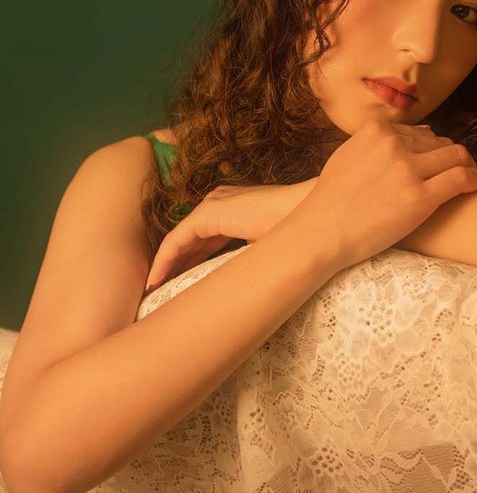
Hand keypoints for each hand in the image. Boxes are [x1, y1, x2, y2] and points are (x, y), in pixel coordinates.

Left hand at [143, 180, 314, 293]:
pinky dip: (164, 260)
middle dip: (175, 264)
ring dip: (165, 264)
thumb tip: (236, 281)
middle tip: (161, 290)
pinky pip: (177, 240)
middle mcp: (218, 202)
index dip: (190, 261)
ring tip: (153, 289)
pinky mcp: (208, 213)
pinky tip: (156, 280)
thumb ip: (245, 254)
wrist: (306, 216)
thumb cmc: (294, 232)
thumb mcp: (263, 245)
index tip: (179, 284)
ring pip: (179, 240)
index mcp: (233, 208)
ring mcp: (212, 205)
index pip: (203, 237)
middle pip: (189, 238)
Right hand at [284, 115, 476, 272]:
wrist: (322, 232)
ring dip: (468, 164)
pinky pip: (462, 179)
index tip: (440, 159)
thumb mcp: (348, 155)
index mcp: (376, 131)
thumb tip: (418, 132)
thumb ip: (379, 142)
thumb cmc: (331, 200)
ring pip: (456, 156)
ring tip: (475, 176)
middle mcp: (394, 144)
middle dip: (452, 155)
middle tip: (462, 169)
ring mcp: (408, 170)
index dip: (433, 147)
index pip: (419, 132)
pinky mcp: (421, 198)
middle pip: (439, 142)